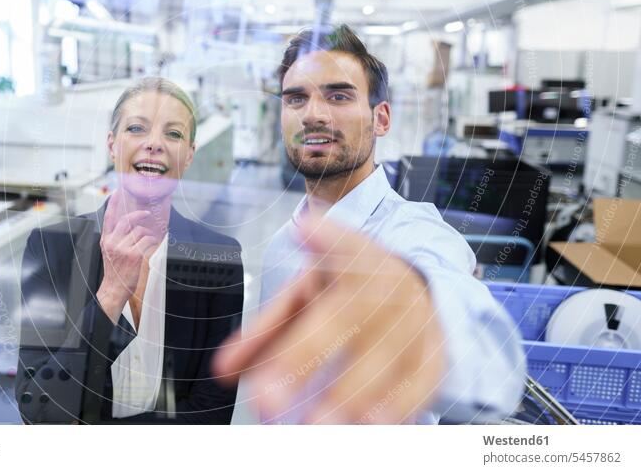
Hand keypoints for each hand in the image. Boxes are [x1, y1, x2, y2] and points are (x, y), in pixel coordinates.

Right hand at [95, 192, 159, 323]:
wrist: (113, 289)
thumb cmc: (114, 271)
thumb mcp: (109, 252)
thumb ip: (116, 238)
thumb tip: (129, 225)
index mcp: (106, 240)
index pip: (108, 217)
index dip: (114, 203)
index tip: (118, 191)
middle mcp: (112, 242)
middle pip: (127, 220)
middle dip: (139, 215)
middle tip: (146, 214)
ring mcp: (122, 248)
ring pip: (140, 231)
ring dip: (147, 234)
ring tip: (148, 241)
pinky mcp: (133, 255)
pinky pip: (147, 241)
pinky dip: (152, 242)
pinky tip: (150, 246)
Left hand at [213, 214, 445, 423]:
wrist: (413, 290)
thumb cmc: (349, 296)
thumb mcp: (305, 298)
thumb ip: (264, 332)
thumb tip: (223, 370)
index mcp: (353, 259)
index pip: (342, 242)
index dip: (326, 237)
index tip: (305, 228)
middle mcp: (387, 284)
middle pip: (348, 314)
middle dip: (304, 356)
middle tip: (267, 399)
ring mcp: (416, 318)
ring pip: (387, 356)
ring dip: (349, 395)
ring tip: (314, 426)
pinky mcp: (435, 353)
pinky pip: (420, 383)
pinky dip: (395, 409)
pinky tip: (368, 429)